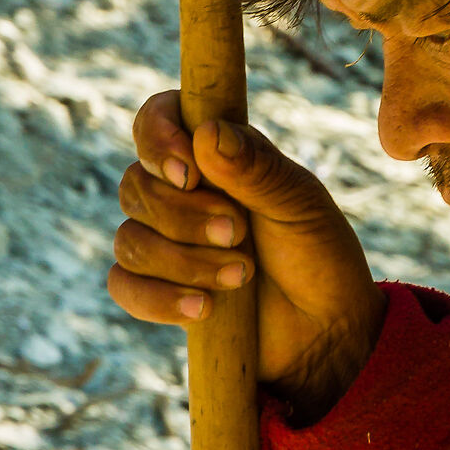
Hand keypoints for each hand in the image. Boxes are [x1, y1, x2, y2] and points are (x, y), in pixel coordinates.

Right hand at [109, 91, 386, 422]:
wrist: (326, 329)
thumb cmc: (317, 253)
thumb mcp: (300, 204)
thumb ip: (256, 167)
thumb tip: (206, 133)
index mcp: (213, 153)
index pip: (157, 119)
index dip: (158, 138)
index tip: (189, 174)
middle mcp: (179, 192)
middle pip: (136, 185)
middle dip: (184, 216)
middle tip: (239, 234)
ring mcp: (164, 241)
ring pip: (129, 239)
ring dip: (183, 261)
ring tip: (242, 275)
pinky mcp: (157, 290)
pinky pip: (123, 285)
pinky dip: (159, 298)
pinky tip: (204, 308)